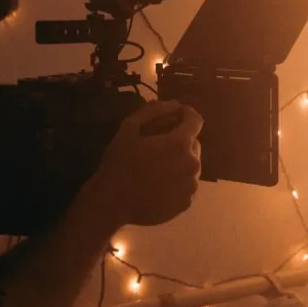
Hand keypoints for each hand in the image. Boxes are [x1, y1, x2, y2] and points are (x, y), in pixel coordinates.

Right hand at [81, 101, 203, 227]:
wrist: (112, 203)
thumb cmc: (119, 163)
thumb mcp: (128, 129)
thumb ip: (153, 111)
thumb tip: (175, 104)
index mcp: (180, 144)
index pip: (196, 120)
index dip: (187, 114)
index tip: (178, 114)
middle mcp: (192, 164)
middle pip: (194, 144)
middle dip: (180, 141)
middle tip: (160, 146)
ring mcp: (191, 185)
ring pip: (191, 165)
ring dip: (180, 162)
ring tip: (158, 168)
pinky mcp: (187, 202)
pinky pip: (187, 185)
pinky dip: (179, 181)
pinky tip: (160, 184)